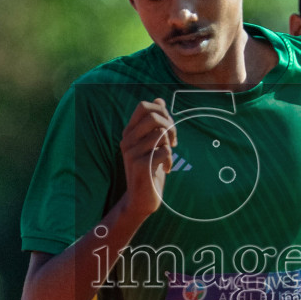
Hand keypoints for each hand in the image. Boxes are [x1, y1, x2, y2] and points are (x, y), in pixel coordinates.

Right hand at [119, 98, 175, 220]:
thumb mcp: (152, 145)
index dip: (161, 111)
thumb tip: (159, 99)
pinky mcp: (139, 165)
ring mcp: (131, 153)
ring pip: (160, 134)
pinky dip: (170, 160)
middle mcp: (127, 140)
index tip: (169, 127)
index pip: (143, 106)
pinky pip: (164, 151)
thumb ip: (155, 124)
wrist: (140, 200)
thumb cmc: (149, 170)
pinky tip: (166, 169)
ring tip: (167, 157)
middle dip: (170, 126)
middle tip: (173, 142)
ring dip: (170, 146)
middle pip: (153, 117)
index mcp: (129, 133)